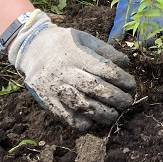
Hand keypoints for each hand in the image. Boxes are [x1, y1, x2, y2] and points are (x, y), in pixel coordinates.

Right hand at [7, 10, 135, 130]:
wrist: (31, 48)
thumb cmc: (65, 43)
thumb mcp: (85, 38)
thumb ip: (106, 50)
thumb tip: (125, 64)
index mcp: (78, 55)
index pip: (105, 70)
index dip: (122, 80)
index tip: (131, 85)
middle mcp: (66, 72)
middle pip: (95, 88)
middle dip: (115, 98)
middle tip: (127, 102)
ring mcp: (55, 87)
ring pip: (81, 104)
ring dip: (101, 113)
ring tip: (114, 115)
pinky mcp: (46, 99)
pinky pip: (63, 115)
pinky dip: (78, 122)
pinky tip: (90, 123)